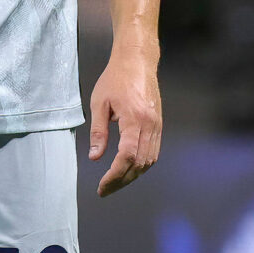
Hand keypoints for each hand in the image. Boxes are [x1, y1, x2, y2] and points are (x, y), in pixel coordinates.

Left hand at [86, 49, 161, 196]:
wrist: (138, 62)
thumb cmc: (115, 79)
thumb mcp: (99, 103)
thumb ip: (98, 132)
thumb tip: (95, 157)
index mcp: (134, 119)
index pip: (127, 156)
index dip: (114, 175)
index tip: (101, 186)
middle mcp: (150, 125)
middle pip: (140, 164)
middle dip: (122, 181)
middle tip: (105, 190)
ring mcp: (157, 125)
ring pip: (149, 161)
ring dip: (133, 175)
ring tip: (114, 182)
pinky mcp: (159, 125)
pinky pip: (153, 152)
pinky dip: (141, 165)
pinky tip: (128, 168)